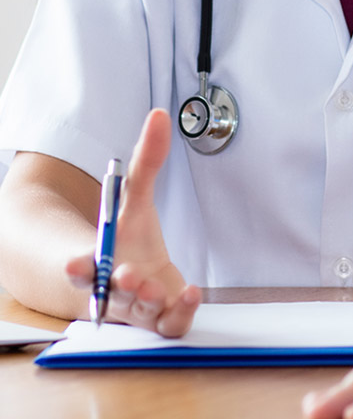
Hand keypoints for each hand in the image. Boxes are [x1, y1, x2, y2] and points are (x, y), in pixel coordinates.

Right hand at [65, 108, 200, 336]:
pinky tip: (191, 293)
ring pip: (138, 312)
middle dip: (117, 284)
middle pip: (110, 294)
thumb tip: (161, 114)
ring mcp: (138, 309)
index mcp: (96, 262)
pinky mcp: (161, 320)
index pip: (81, 267)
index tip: (74, 260)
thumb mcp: (134, 199)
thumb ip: (146, 162)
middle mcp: (114, 291)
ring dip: (144, 302)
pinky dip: (179, 314)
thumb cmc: (128, 240)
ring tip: (153, 288)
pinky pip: (169, 325)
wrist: (132, 277)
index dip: (78, 266)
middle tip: (124, 273)